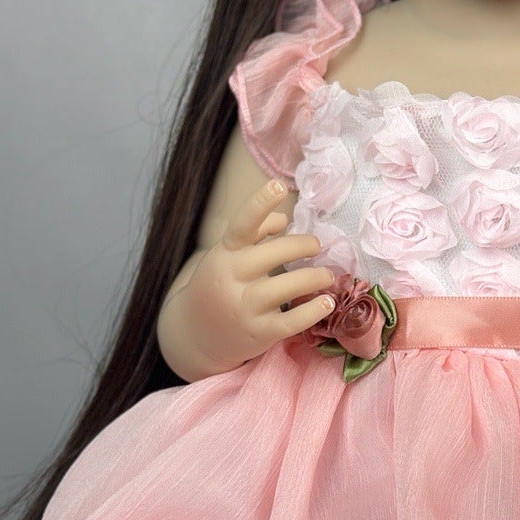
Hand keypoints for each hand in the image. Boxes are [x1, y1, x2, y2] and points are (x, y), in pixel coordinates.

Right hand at [159, 180, 335, 379]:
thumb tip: (283, 219)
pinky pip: (290, 322)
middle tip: (317, 245)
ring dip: (314, 277)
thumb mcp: (227, 255)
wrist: (192, 335)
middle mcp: (231, 278)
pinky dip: (313, 311)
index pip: (242, 224)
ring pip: (285, 288)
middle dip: (301, 246)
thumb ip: (254, 233)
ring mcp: (243, 307)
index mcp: (225, 254)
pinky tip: (327, 303)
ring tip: (328, 275)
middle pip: (273, 254)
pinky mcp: (257, 333)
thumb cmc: (217, 285)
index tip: (279, 185)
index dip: (260, 203)